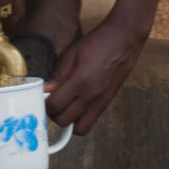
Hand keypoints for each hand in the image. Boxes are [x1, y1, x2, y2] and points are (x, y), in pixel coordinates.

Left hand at [44, 15, 146, 135]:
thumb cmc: (97, 43)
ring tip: (66, 106)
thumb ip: (58, 75)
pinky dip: (81, 119)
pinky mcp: (107, 103)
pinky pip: (91, 122)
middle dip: (54, 113)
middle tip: (53, 101)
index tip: (44, 96)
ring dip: (69, 121)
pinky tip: (78, 105)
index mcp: (80, 81)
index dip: (46, 103)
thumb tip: (45, 90)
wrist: (124, 39)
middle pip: (64, 121)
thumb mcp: (72, 53)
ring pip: (79, 128)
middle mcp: (91, 95)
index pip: (54, 106)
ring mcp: (101, 101)